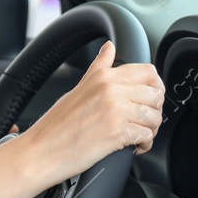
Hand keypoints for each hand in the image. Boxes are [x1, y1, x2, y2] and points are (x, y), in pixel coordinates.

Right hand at [18, 40, 163, 185]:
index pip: (149, 72)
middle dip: (154, 111)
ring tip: (137, 136)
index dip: (155, 87)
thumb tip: (109, 47)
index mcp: (104, 77)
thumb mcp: (78, 87)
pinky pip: (147, 136)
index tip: (149, 99)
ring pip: (155, 117)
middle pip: (156, 96)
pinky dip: (144, 144)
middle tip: (142, 122)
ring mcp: (115, 111)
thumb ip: (100, 67)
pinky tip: (132, 147)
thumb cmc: (56, 124)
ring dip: (151, 130)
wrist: (41, 150)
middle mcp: (111, 90)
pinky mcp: (117, 133)